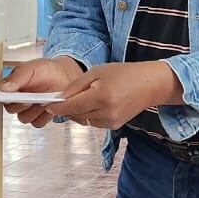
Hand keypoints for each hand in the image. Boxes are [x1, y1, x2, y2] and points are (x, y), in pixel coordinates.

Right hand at [0, 56, 80, 127]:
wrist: (66, 77)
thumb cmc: (48, 70)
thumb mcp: (33, 68)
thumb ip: (17, 77)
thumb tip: (2, 88)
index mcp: (11, 86)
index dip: (3, 97)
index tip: (11, 96)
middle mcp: (17, 99)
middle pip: (10, 109)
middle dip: (22, 103)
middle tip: (32, 96)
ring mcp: (27, 109)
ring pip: (23, 118)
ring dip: (34, 110)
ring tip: (44, 99)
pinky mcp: (38, 117)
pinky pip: (36, 123)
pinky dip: (43, 116)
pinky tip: (48, 106)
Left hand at [49, 61, 182, 129]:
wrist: (149, 85)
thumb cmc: (125, 74)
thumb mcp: (97, 71)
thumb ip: (76, 85)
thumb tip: (59, 98)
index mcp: (101, 95)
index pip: (72, 106)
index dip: (57, 107)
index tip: (48, 105)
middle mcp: (106, 111)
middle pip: (76, 115)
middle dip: (68, 108)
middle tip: (65, 98)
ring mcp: (111, 121)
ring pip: (83, 120)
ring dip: (79, 111)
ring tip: (87, 97)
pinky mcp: (114, 126)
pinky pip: (93, 123)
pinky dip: (89, 115)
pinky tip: (97, 104)